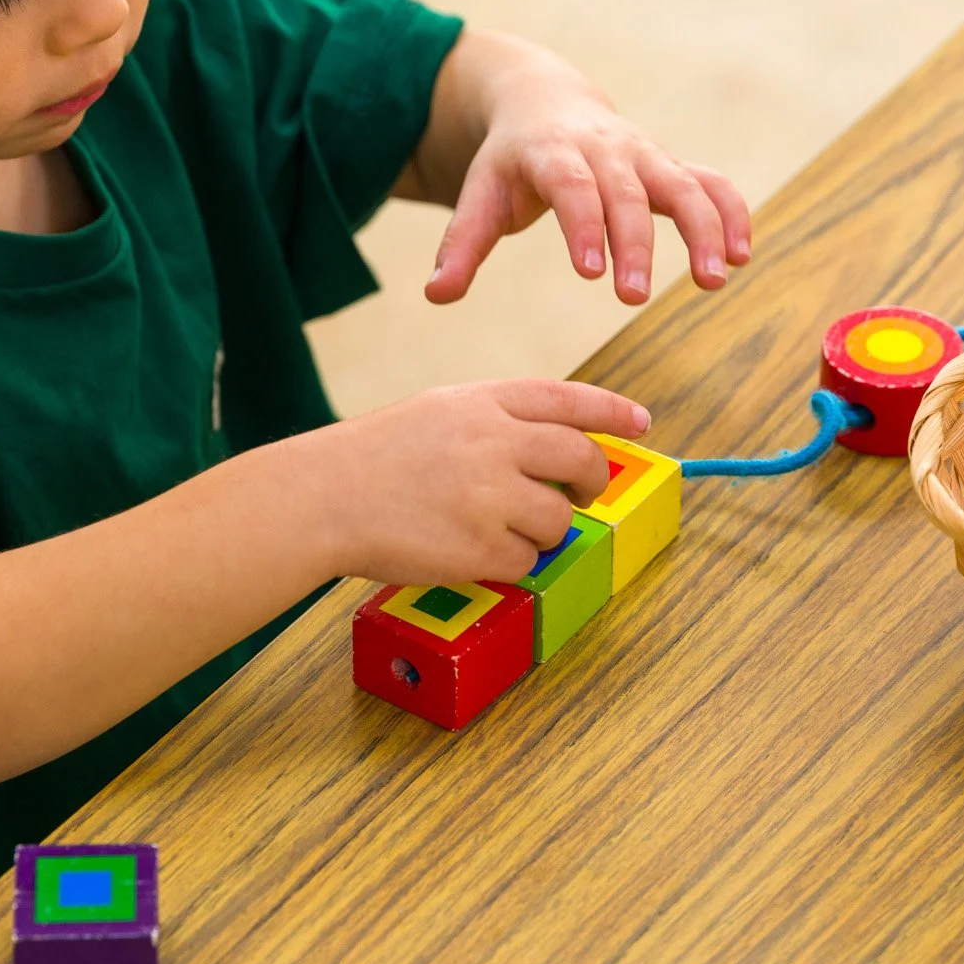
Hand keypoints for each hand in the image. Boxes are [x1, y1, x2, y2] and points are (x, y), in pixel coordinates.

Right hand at [292, 378, 649, 586]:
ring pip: (558, 519)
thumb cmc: (377, 457)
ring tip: (498, 528)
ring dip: (541, 530)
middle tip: (585, 495)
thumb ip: (499, 421)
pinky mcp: (481, 546)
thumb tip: (560, 446)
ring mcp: (490, 494)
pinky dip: (509, 562)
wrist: (323, 497)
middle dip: (593, 481)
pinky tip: (473, 551)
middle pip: (580, 459)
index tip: (640, 422)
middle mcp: (495, 440)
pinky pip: (526, 560)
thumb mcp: (440, 412)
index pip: (568, 400)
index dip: (611, 411)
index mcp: (485, 402)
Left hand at [409, 30, 752, 305]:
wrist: (545, 100)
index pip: (571, 186)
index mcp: (552, 151)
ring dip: (704, 230)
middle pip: (628, 192)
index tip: (588, 272)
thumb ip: (463, 246)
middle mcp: (606, 148)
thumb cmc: (511, 162)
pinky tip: (742, 256)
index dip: (583, 225)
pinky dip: (732, 214)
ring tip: (715, 280)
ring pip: (685, 184)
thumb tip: (435, 296)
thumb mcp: (480, 194)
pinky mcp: (673, 166)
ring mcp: (646, 155)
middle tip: (632, 297)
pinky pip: (712, 184)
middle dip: (635, 243)